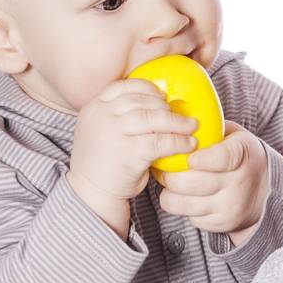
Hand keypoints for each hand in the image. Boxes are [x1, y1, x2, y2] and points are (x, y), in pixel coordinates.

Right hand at [67, 78, 199, 233]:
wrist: (91, 195)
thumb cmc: (104, 167)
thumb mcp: (103, 134)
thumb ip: (120, 119)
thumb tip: (157, 106)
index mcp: (93, 108)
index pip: (122, 87)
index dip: (146, 88)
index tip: (162, 96)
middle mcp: (100, 117)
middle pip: (140, 101)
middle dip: (164, 106)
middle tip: (181, 115)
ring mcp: (112, 133)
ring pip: (152, 118)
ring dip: (176, 122)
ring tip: (191, 127)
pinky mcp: (127, 153)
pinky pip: (159, 142)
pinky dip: (178, 142)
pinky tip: (188, 145)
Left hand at [156, 121, 269, 238]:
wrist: (263, 193)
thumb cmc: (239, 158)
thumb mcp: (235, 137)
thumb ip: (211, 129)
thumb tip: (174, 114)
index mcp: (244, 154)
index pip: (223, 158)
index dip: (202, 158)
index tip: (188, 156)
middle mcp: (239, 183)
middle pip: (194, 182)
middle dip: (170, 174)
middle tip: (163, 165)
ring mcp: (229, 206)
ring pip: (184, 202)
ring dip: (169, 190)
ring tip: (169, 179)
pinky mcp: (219, 223)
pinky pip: (186, 216)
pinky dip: (179, 204)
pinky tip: (183, 195)